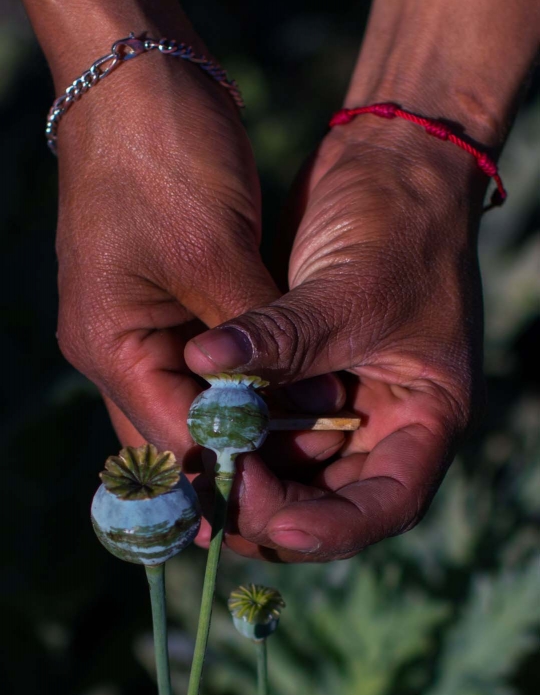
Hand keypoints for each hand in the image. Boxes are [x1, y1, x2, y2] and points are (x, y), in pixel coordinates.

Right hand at [54, 48, 283, 463]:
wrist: (142, 82)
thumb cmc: (163, 159)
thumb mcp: (214, 254)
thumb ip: (254, 338)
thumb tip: (298, 401)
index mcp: (110, 345)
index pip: (170, 438)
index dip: (225, 476)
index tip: (280, 506)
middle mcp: (118, 346)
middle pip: (177, 429)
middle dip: (236, 458)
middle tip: (295, 491)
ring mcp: (140, 323)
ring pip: (196, 399)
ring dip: (246, 423)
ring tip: (304, 454)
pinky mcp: (169, 300)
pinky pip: (208, 362)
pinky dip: (247, 382)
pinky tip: (290, 398)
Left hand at [185, 122, 485, 561]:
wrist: (393, 164)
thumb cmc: (402, 224)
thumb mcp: (353, 289)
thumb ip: (281, 340)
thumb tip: (202, 363)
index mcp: (426, 416)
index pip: (388, 502)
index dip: (332, 529)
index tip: (270, 525)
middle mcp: (384, 420)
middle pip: (330, 499)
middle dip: (273, 506)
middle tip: (213, 494)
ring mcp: (342, 400)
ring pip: (292, 468)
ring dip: (247, 473)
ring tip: (196, 466)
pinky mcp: (305, 374)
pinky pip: (267, 423)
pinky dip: (236, 431)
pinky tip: (197, 427)